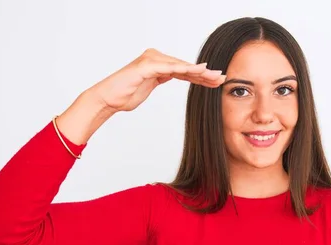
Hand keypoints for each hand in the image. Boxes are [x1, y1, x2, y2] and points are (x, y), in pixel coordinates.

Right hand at [89, 48, 225, 112]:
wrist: (107, 99)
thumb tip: (174, 74)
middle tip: (222, 78)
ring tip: (214, 76)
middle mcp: (155, 58)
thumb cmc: (125, 94)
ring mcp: (150, 60)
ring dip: (198, 71)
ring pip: (180, 66)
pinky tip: (196, 71)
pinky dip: (183, 69)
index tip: (216, 82)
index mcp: (158, 63)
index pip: (184, 70)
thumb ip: (162, 78)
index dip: (201, 76)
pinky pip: (168, 68)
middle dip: (205, 74)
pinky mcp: (146, 66)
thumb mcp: (150, 86)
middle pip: (185, 66)